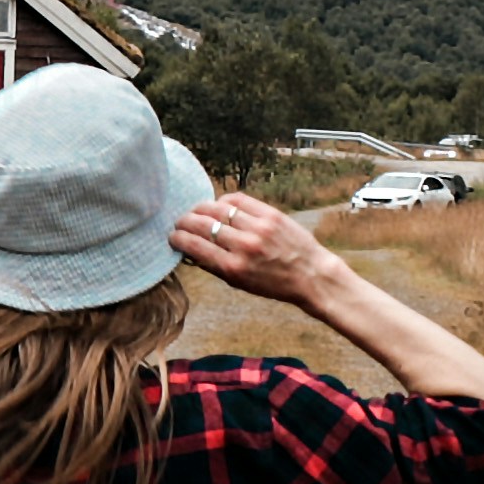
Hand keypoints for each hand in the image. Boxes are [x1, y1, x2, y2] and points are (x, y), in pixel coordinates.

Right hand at [164, 188, 352, 314]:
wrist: (311, 275)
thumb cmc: (274, 284)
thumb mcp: (241, 284)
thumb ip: (216, 266)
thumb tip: (191, 249)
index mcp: (233, 268)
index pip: (195, 246)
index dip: (178, 239)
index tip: (173, 237)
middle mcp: (244, 246)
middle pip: (202, 224)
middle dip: (184, 222)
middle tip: (180, 222)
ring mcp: (258, 227)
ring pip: (217, 208)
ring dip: (200, 208)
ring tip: (196, 212)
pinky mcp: (270, 214)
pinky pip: (238, 199)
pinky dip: (224, 200)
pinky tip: (220, 205)